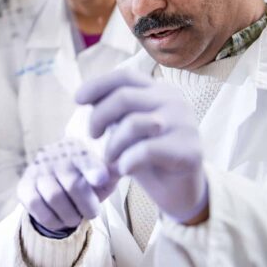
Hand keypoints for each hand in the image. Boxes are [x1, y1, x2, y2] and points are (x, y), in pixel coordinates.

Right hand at [17, 139, 114, 231]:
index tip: (101, 179)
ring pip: (54, 197)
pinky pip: (36, 206)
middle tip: (92, 213)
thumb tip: (123, 165)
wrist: (55, 177)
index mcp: (78, 150)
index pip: (86, 160)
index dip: (93, 170)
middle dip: (87, 206)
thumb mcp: (104, 173)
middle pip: (73, 184)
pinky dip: (52, 220)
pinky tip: (60, 219)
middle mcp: (55, 156)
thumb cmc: (86, 176)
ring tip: (76, 217)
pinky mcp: (24, 186)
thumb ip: (113, 170)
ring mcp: (37, 170)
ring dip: (70, 215)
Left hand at [76, 69, 207, 222]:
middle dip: (98, 116)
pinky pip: (146, 150)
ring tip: (110, 158)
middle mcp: (174, 101)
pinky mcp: (189, 150)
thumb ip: (114, 111)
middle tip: (91, 135)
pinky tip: (124, 169)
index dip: (97, 85)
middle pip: (124, 96)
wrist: (180, 190)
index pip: (124, 76)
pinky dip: (127, 161)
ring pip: (133, 123)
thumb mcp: (127, 128)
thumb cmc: (148, 156)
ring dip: (112, 144)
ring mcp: (184, 124)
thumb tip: (84, 96)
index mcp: (159, 90)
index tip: (77, 99)